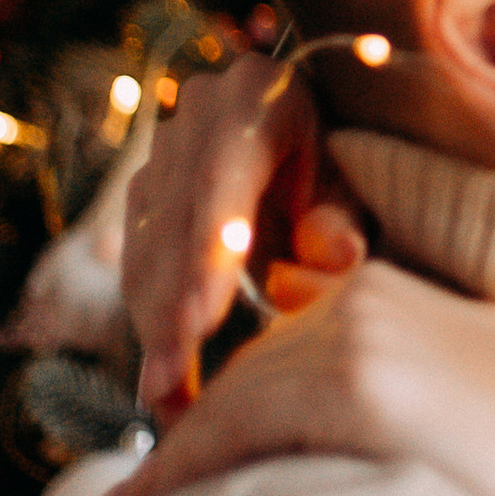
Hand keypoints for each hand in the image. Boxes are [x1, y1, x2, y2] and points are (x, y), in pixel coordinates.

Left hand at [97, 256, 494, 495]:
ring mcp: (372, 334)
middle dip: (198, 433)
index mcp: (414, 302)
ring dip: (181, 458)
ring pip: (235, 394)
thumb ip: (411, 416)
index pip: (291, 346)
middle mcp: (384, 298)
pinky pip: (238, 423)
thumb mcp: (481, 429)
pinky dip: (178, 470)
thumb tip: (341, 459)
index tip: (181, 464)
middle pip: (251, 366)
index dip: (233, 408)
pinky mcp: (363, 383)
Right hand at [122, 54, 326, 417]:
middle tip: (169, 389)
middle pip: (171, 224)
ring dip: (154, 328)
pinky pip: (139, 261)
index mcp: (254, 95)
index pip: (215, 186)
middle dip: (168, 313)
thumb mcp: (354, 178)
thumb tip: (338, 257)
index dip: (201, 258)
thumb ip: (343, 215)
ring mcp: (163, 151)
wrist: (307, 121)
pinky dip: (152, 320)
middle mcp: (196, 115)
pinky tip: (164, 377)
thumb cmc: (342, 159)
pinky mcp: (146, 190)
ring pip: (146, 249)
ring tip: (168, 400)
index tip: (197, 325)